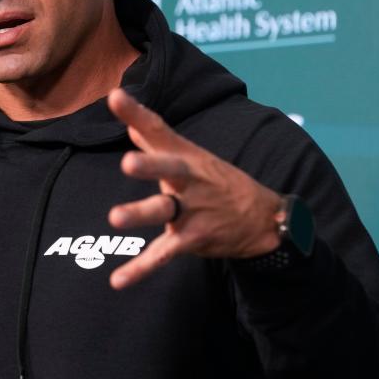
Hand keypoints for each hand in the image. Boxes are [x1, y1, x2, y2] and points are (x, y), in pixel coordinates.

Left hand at [106, 89, 282, 289]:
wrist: (264, 219)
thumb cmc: (218, 181)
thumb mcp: (193, 157)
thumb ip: (157, 142)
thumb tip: (133, 125)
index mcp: (186, 156)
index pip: (159, 129)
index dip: (137, 113)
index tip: (115, 97)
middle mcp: (189, 180)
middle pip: (169, 168)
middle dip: (150, 165)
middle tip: (127, 162)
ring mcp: (192, 210)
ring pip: (164, 210)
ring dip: (140, 213)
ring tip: (114, 218)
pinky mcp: (192, 239)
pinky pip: (163, 254)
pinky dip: (140, 269)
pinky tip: (117, 281)